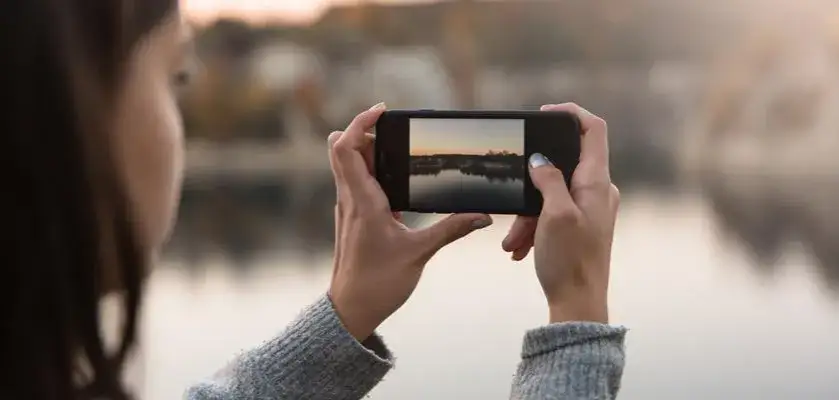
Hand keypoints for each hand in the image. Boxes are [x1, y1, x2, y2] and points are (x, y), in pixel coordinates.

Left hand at [327, 103, 493, 339]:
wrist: (350, 311)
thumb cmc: (377, 284)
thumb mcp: (419, 253)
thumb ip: (451, 230)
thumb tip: (481, 216)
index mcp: (362, 201)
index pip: (345, 148)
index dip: (360, 122)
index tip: (383, 111)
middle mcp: (349, 200)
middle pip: (342, 149)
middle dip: (364, 130)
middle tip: (392, 125)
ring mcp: (348, 209)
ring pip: (347, 165)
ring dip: (366, 149)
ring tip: (397, 145)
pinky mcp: (352, 219)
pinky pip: (355, 183)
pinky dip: (370, 171)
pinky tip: (395, 179)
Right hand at [502, 103, 619, 323]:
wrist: (579, 303)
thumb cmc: (570, 261)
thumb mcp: (553, 215)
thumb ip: (547, 180)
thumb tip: (539, 160)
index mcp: (597, 182)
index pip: (593, 130)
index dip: (571, 114)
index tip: (544, 114)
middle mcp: (598, 190)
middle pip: (561, 166)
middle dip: (531, 184)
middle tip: (514, 201)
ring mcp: (591, 207)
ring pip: (551, 193)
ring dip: (527, 213)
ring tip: (513, 240)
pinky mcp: (582, 224)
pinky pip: (552, 213)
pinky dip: (534, 225)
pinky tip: (520, 247)